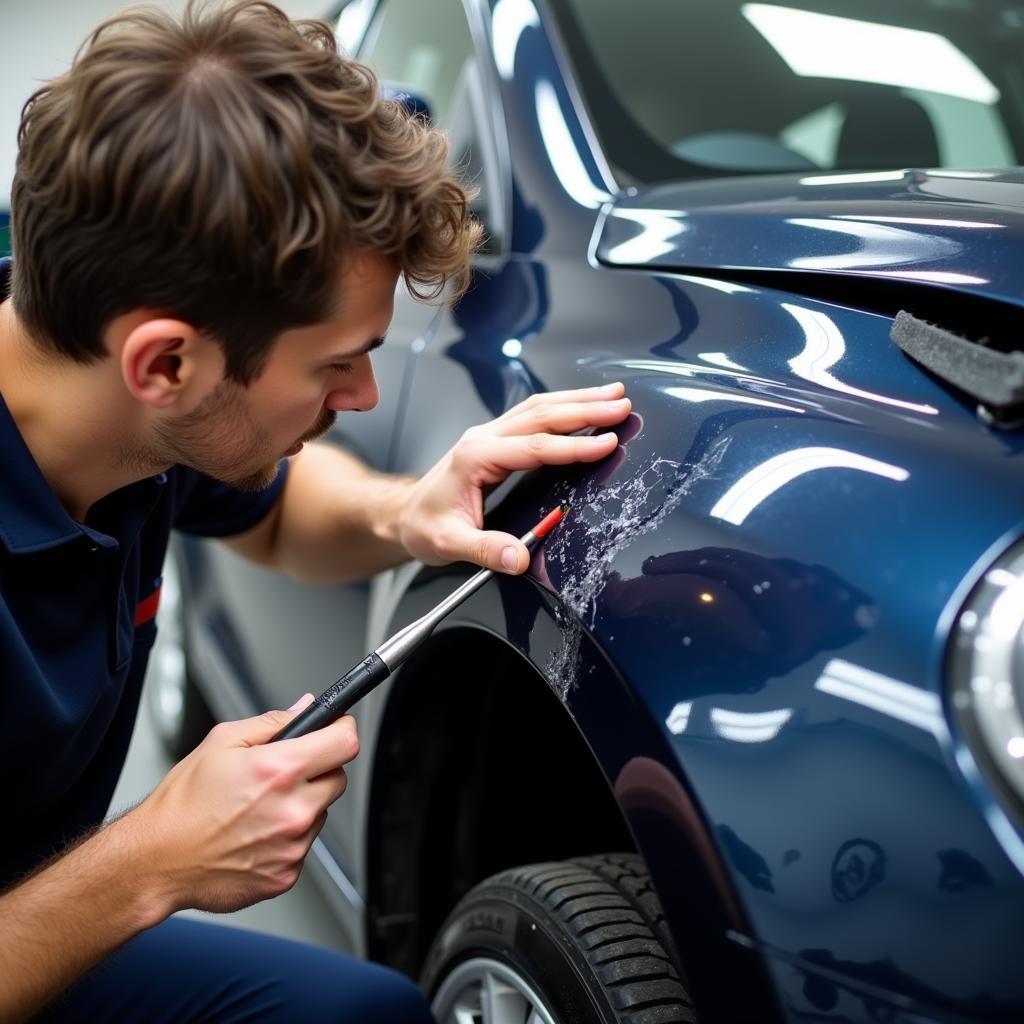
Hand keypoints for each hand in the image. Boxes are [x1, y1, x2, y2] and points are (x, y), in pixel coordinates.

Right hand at [128, 697, 357, 913]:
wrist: (157, 860)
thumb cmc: (182, 805)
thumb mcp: (222, 741)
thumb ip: (273, 722)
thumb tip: (305, 709)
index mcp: (279, 770)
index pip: (345, 742)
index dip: (342, 730)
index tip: (336, 728)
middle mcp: (293, 809)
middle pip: (338, 777)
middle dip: (318, 769)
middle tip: (283, 773)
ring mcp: (292, 845)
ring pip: (321, 812)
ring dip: (302, 804)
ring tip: (259, 807)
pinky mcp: (287, 875)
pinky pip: (304, 844)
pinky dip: (288, 836)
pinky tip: (255, 833)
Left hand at [397, 382, 630, 573]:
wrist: (403, 516)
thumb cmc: (423, 526)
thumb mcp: (448, 544)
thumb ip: (485, 550)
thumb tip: (518, 558)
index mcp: (476, 457)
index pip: (535, 447)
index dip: (574, 445)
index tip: (607, 443)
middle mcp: (483, 438)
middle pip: (541, 414)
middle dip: (586, 408)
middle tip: (622, 404)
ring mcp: (489, 435)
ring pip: (539, 408)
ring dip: (578, 400)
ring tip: (614, 395)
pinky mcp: (495, 440)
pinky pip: (534, 416)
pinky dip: (564, 408)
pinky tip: (584, 406)